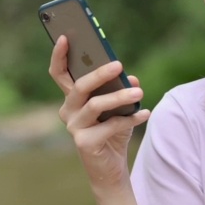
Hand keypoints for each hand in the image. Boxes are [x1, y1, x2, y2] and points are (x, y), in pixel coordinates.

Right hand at [49, 35, 150, 186]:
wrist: (111, 168)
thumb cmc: (113, 132)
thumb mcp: (120, 106)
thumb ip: (123, 89)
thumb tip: (131, 79)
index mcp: (72, 98)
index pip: (59, 73)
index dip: (59, 55)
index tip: (65, 36)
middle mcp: (68, 111)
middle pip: (79, 86)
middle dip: (98, 73)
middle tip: (119, 64)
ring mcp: (74, 127)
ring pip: (95, 105)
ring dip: (119, 97)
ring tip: (139, 93)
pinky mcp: (85, 143)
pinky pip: (109, 126)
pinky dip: (130, 118)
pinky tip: (145, 113)